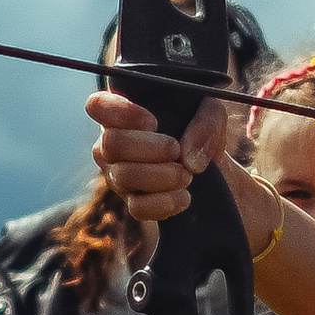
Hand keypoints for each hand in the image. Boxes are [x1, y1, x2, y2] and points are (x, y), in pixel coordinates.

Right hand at [88, 90, 229, 223]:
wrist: (216, 171)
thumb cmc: (203, 132)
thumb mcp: (213, 115)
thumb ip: (206, 123)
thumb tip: (190, 160)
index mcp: (123, 114)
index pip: (98, 106)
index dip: (121, 112)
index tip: (154, 121)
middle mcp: (112, 145)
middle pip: (109, 144)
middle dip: (149, 148)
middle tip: (176, 150)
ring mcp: (119, 176)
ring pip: (122, 176)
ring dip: (161, 175)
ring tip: (188, 175)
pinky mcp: (134, 203)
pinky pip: (137, 208)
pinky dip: (166, 203)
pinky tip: (185, 196)